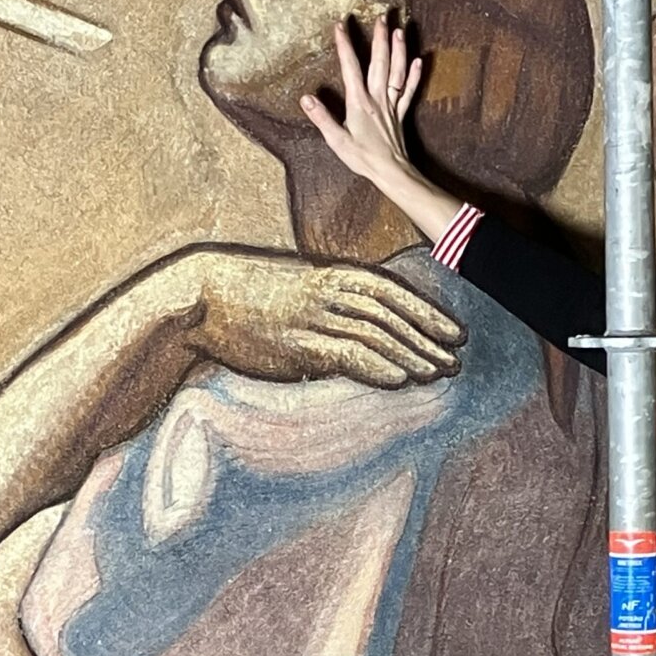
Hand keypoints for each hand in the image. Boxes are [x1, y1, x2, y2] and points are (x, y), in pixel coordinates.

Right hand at [192, 248, 463, 387]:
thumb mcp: (296, 289)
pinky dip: (376, 368)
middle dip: (429, 338)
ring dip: (411, 356)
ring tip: (438, 373)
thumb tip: (359, 340)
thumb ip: (331, 308)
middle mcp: (326, 293)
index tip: (456, 331)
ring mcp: (310, 318)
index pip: (392, 292)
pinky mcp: (293, 344)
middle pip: (391, 316)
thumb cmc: (245, 295)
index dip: (428, 312)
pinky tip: (401, 380)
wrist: (195, 297)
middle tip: (459, 358)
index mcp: (329, 274)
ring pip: (375, 336)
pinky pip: (344, 355)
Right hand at [299, 15, 421, 184]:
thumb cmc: (363, 158)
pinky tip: (419, 61)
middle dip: (380, 39)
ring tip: (400, 30)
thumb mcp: (337, 141)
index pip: (351, 68)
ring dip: (399, 50)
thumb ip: (321, 118)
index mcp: (359, 103)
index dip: (345, 46)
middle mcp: (377, 99)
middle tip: (382, 17)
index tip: (341, 25)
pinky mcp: (401, 114)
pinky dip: (415, 75)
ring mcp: (391, 105)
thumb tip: (306, 98)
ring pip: (398, 72)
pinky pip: (410, 91)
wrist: (391, 172)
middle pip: (380, 63)